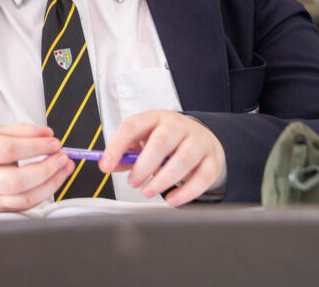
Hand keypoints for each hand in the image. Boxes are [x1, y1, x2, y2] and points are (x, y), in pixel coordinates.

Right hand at [0, 123, 74, 212]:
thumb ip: (22, 131)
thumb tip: (47, 134)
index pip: (7, 150)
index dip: (34, 147)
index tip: (54, 142)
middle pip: (16, 180)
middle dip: (45, 169)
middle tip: (62, 157)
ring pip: (24, 198)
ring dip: (50, 184)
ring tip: (64, 167)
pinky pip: (25, 206)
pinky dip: (44, 193)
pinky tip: (53, 180)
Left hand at [100, 110, 224, 205]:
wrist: (202, 139)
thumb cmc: (168, 142)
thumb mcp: (145, 141)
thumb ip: (126, 154)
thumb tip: (108, 165)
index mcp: (155, 118)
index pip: (133, 126)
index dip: (117, 146)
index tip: (105, 165)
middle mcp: (177, 126)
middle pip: (161, 141)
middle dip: (144, 165)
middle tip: (133, 182)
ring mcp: (198, 141)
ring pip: (184, 158)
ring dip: (163, 179)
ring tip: (148, 191)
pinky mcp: (212, 160)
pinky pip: (203, 176)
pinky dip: (187, 192)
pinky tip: (172, 200)